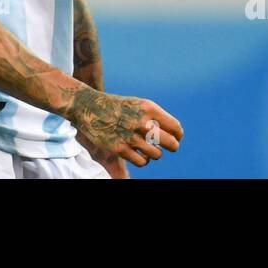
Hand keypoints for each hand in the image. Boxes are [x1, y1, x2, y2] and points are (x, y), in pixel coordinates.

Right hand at [66, 91, 182, 169]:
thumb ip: (156, 117)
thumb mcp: (139, 105)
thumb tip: (174, 134)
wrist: (89, 107)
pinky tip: (141, 154)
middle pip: (171, 143)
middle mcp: (142, 122)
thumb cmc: (118, 107)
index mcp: (149, 108)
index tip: (175, 137)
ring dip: (156, 153)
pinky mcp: (120, 148)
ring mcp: (131, 136)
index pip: (175, 127)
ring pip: (157, 155)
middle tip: (169, 147)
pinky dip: (144, 160)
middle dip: (173, 147)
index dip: (178, 135)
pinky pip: (142, 162)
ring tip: (149, 149)